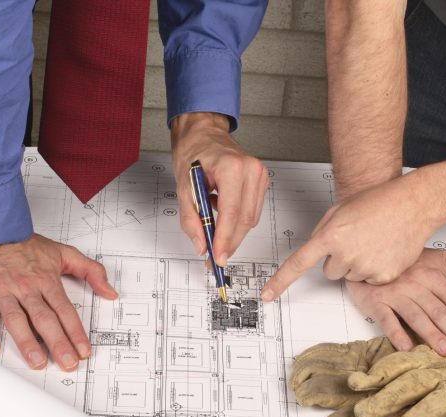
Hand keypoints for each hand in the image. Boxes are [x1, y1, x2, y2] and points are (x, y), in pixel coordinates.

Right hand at [0, 234, 117, 370]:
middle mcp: (26, 288)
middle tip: (67, 363)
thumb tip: (111, 292)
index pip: (66, 310)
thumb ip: (91, 271)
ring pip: (16, 320)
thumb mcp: (64, 252)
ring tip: (38, 362)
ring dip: (27, 342)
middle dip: (58, 343)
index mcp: (46, 280)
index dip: (76, 332)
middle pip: (45, 319)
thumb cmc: (25, 245)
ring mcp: (2, 292)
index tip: (84, 351)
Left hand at [171, 112, 268, 265]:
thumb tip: (201, 244)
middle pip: (245, 220)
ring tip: (213, 224)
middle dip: (230, 242)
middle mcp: (251, 170)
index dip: (225, 239)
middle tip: (216, 256)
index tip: (217, 256)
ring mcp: (260, 175)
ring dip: (233, 231)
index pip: (231, 213)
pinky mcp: (262, 180)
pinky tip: (222, 209)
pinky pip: (252, 210)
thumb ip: (191, 218)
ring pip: (251, 218)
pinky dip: (237, 218)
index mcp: (232, 168)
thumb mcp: (183, 186)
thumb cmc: (193, 151)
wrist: (203, 132)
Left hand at [261, 175, 440, 300]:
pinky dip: (376, 269)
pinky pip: (369, 280)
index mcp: (331, 235)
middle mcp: (346, 253)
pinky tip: (385, 250)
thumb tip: (314, 252)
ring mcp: (366, 267)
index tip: (267, 295)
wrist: (413, 204)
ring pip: (350, 276)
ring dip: (358, 264)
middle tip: (357, 240)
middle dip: (339, 259)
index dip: (281, 281)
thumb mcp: (341, 210)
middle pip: (329, 271)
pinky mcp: (383, 276)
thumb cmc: (378, 202)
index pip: (299, 263)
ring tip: (374, 242)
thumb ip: (323, 231)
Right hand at [345, 249, 445, 358]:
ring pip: (417, 317)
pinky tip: (407, 348)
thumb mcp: (439, 257)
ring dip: (432, 335)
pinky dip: (396, 334)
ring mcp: (395, 294)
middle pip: (440, 312)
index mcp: (433, 276)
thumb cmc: (406, 263)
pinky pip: (387, 319)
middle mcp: (415, 285)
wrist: (367, 255)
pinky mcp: (376, 302)